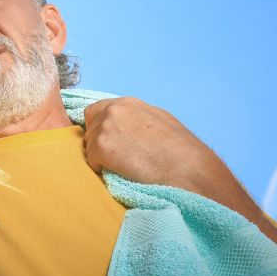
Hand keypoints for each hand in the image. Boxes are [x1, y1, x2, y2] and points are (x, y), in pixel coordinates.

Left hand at [82, 97, 242, 200]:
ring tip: (124, 167)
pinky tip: (120, 172)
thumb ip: (138, 120)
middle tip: (116, 158)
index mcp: (129, 103)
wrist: (187, 167)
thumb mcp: (160, 122)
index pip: (97, 110)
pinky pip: (90, 161)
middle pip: (89, 127)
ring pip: (89, 145)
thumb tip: (127, 129)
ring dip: (100, 157)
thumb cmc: (181, 150)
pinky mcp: (102, 147)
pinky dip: (100, 169)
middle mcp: (114, 110)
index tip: (111, 142)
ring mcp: (107, 127)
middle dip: (98, 141)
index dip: (101, 128)